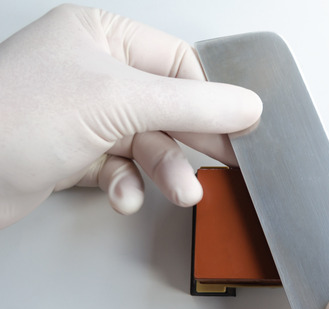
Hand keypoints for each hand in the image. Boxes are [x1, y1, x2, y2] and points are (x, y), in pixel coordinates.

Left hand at [0, 5, 261, 227]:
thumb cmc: (11, 119)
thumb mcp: (119, 102)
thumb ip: (192, 105)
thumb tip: (247, 106)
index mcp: (100, 36)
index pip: (178, 64)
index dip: (209, 99)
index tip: (239, 129)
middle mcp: (92, 71)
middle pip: (167, 106)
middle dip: (189, 142)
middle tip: (224, 164)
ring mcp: (81, 114)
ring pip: (147, 142)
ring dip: (164, 171)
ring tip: (180, 193)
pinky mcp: (72, 153)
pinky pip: (120, 168)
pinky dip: (126, 185)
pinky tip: (122, 195)